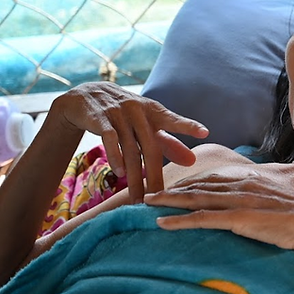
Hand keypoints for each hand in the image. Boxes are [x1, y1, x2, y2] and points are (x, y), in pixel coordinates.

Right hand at [51, 82, 208, 201]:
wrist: (88, 96)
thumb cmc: (126, 115)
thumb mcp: (148, 126)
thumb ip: (170, 143)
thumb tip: (192, 162)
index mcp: (154, 112)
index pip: (173, 119)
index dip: (188, 126)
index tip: (205, 132)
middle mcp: (139, 111)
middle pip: (151, 147)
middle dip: (156, 175)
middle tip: (162, 197)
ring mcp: (119, 113)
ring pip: (130, 148)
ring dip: (135, 173)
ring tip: (139, 195)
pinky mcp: (99, 118)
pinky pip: (109, 139)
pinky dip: (115, 156)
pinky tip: (119, 172)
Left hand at [144, 171, 293, 257]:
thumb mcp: (287, 204)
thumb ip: (271, 202)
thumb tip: (267, 208)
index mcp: (255, 181)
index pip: (217, 177)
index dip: (193, 181)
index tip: (176, 185)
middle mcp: (245, 186)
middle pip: (201, 184)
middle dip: (173, 187)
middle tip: (149, 192)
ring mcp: (241, 202)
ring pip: (196, 198)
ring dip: (169, 201)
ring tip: (147, 204)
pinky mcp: (240, 219)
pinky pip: (203, 219)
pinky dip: (179, 220)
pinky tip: (162, 223)